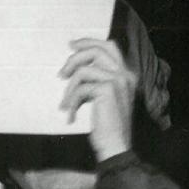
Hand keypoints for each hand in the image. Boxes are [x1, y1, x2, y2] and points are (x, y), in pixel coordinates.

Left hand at [59, 39, 136, 161]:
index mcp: (127, 75)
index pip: (110, 47)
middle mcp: (125, 75)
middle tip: (62, 74)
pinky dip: (71, 102)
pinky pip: (80, 88)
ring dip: (70, 88)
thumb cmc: (108, 127)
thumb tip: (77, 68)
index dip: (89, 42)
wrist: (116, 146)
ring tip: (65, 104)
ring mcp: (117, 81)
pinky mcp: (107, 89)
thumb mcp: (105, 98)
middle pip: (96, 51)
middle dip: (75, 59)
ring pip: (84, 71)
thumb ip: (98, 80)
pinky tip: (70, 114)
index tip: (72, 46)